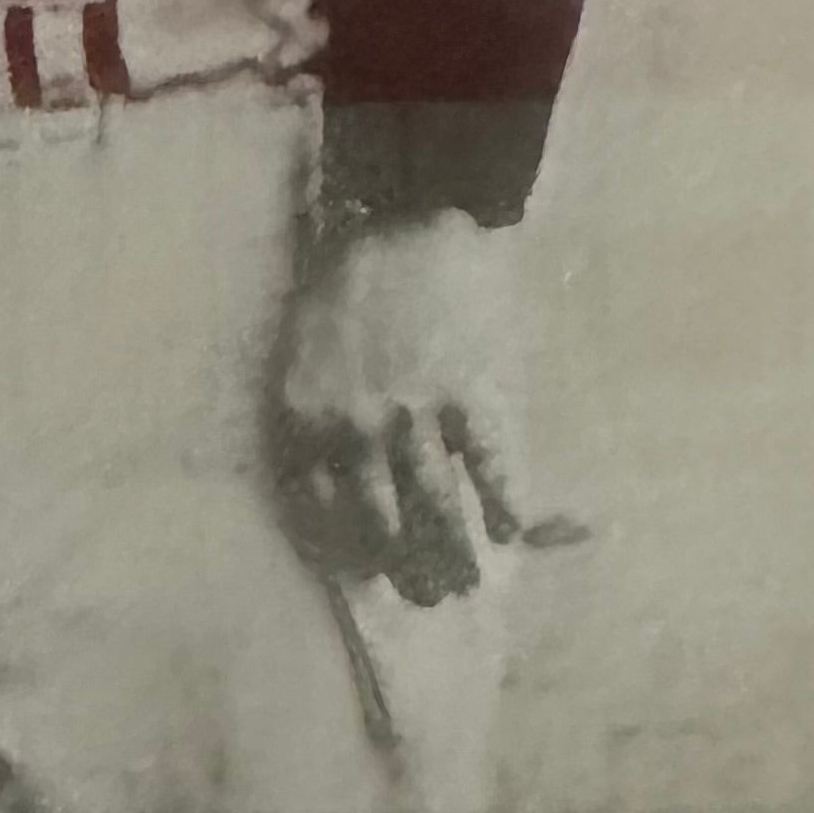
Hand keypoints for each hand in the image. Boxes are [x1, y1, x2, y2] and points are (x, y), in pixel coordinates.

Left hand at [270, 206, 530, 607]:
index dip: (350, 555)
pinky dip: (506, 507)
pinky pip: (494, 472)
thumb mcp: (304, 359)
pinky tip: (512, 528)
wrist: (403, 219)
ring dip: (458, 558)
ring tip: (469, 579)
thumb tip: (348, 485)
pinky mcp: (473, 396)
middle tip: (429, 592)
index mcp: (301, 422)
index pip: (320, 517)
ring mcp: (414, 417)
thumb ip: (319, 421)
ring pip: (439, 514)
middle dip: (408, 572)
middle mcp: (352, 432)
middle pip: (382, 528)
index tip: (371, 573)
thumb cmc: (345, 286)